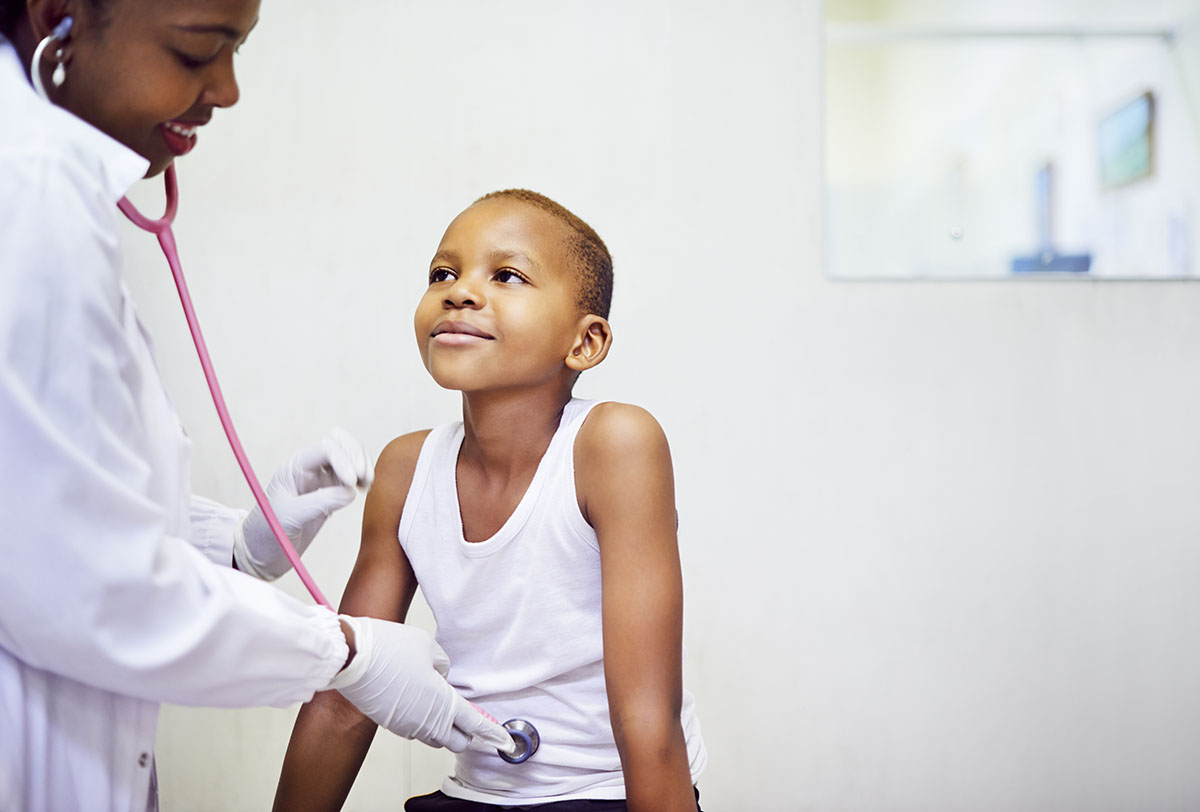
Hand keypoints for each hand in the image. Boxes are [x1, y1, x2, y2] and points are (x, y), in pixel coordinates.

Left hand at [234, 428, 372, 579]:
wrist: (263, 553)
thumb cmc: (268, 532)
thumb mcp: (291, 516)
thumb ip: (321, 502)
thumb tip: (351, 492)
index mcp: (295, 467)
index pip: (327, 449)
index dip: (343, 460)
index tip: (351, 483)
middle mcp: (309, 468)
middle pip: (340, 443)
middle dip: (356, 455)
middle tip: (363, 478)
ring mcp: (321, 480)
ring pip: (348, 456)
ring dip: (362, 464)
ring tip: (366, 483)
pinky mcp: (330, 494)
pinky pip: (351, 476)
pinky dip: (362, 477)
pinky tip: (364, 489)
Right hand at [328, 616, 512, 753]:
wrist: (351, 657)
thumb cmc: (389, 649)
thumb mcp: (428, 647)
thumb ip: (442, 665)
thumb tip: (440, 676)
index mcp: (443, 702)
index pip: (474, 724)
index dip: (490, 732)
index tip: (501, 739)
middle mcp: (426, 721)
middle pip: (456, 740)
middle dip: (466, 732)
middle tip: (470, 718)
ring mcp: (407, 726)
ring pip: (434, 737)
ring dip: (443, 727)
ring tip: (442, 705)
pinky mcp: (390, 724)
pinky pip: (415, 729)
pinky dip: (422, 721)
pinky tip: (418, 701)